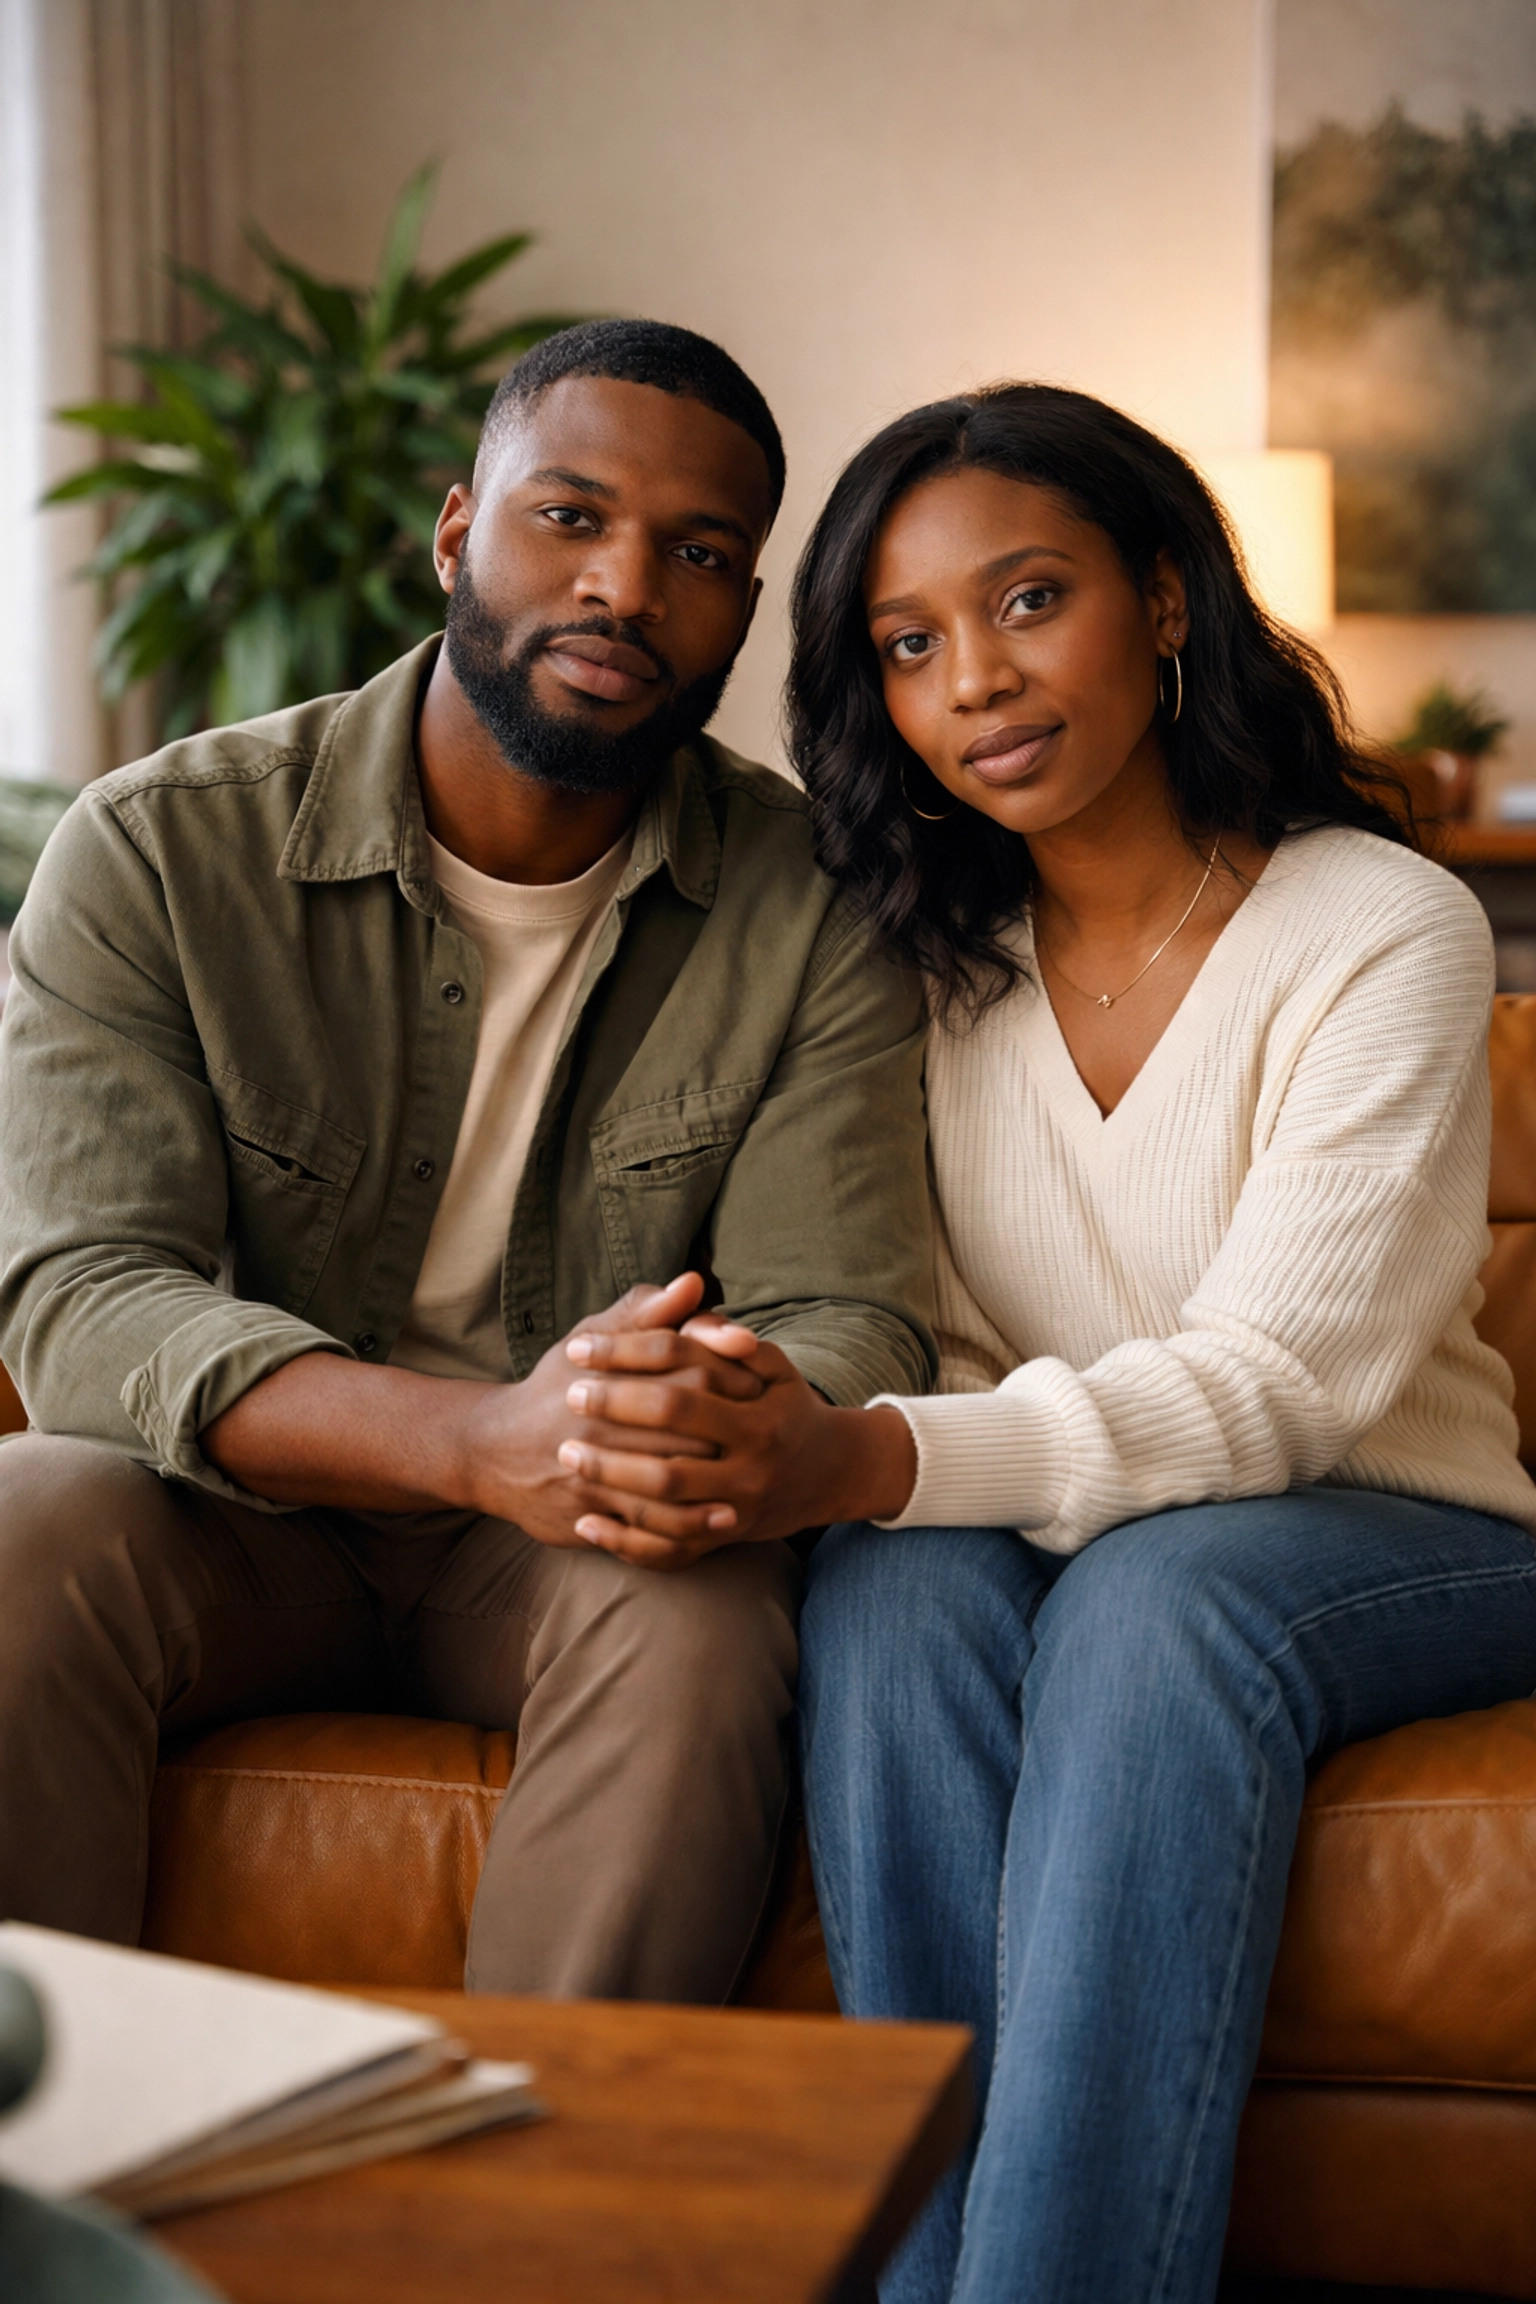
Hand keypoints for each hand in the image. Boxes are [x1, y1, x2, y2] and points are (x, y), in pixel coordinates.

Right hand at [455, 1274, 762, 1545]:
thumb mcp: (590, 1340)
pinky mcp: (587, 1512)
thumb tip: (694, 1283)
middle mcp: (600, 1424)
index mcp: (608, 1374)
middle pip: (682, 1426)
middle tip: (764, 1438)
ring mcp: (593, 1472)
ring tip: (745, 1493)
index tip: (756, 1379)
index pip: (684, 1366)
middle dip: (726, 1431)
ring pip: (664, 1482)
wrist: (492, 1449)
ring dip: (710, 1489)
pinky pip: (644, 1528)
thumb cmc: (555, 1386)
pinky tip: (716, 1523)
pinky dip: (684, 1527)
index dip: (726, 1371)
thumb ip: (644, 1313)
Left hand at [555, 1317, 917, 1569]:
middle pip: (671, 1434)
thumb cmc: (788, 1408)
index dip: (627, 1356)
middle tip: (569, 1396)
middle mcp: (751, 1461)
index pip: (682, 1370)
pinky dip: (623, 1540)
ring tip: (566, 1453)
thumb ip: (728, 1338)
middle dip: (614, 1413)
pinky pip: (668, 1548)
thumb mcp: (773, 1367)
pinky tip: (584, 1521)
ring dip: (610, 1475)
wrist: (829, 1475)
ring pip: (665, 1496)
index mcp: (758, 1412)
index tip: (580, 1349)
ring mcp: (736, 1506)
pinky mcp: (722, 1539)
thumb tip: (689, 1297)